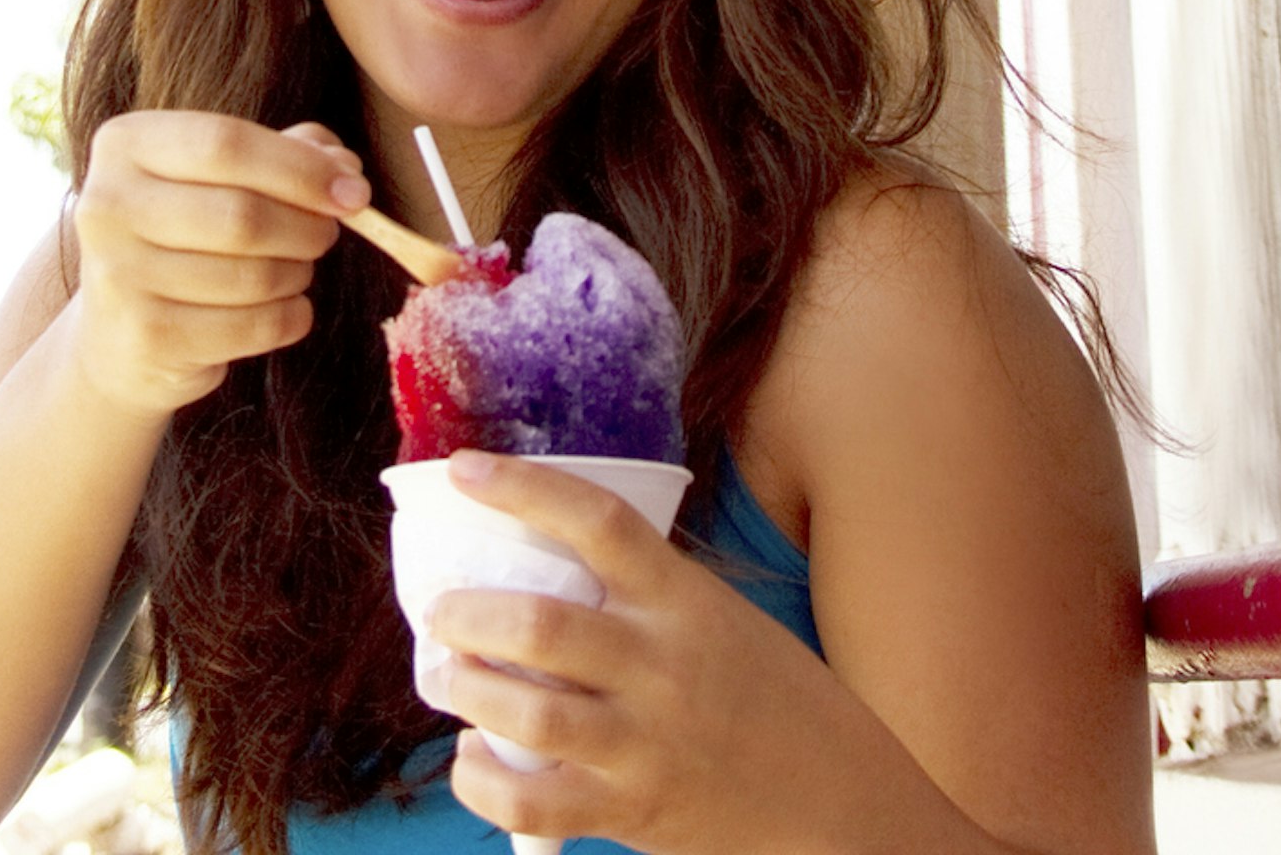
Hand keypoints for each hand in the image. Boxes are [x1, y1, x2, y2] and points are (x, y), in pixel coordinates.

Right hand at [67, 112, 369, 415]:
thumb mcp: (223, 176)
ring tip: (293, 269)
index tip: (354, 191)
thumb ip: (289, 154)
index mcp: (123, 144)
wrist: (121, 333)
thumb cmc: (185, 234)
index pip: (226, 143)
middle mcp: (106, 205)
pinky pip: (254, 326)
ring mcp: (118, 276)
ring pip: (255, 275)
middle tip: (327, 233)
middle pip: (243, 214)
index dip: (301, 168)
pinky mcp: (146, 337)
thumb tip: (345, 168)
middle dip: (308, 227)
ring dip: (298, 273)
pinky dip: (290, 317)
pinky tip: (281, 309)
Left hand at [422, 455, 866, 854]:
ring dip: (465, 689)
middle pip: (541, 624)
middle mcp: (663, 666)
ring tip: (446, 676)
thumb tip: (548, 562)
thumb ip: (648, 597)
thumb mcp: (722, 622)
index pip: (600, 521)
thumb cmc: (773, 700)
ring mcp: (646, 742)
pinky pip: (534, 800)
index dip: (524, 487)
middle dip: (467, 613)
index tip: (463, 470)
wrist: (840, 802)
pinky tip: (471, 760)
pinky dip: (482, 781)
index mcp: (685, 602)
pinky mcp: (633, 810)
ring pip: (528, 712)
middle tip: (440, 611)